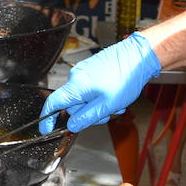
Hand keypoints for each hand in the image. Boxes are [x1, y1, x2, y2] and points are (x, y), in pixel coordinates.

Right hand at [40, 33, 161, 132]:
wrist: (139, 56)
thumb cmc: (125, 78)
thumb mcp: (106, 105)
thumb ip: (86, 118)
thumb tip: (72, 126)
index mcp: (76, 85)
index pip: (53, 103)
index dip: (47, 119)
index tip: (46, 129)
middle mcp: (76, 76)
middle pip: (72, 104)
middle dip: (88, 113)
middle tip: (107, 113)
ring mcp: (83, 71)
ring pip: (84, 98)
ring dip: (97, 105)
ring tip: (116, 103)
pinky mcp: (91, 69)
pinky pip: (89, 89)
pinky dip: (100, 96)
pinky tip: (115, 96)